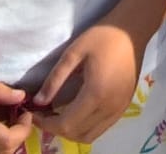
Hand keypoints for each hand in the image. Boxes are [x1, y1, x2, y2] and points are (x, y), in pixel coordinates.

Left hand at [32, 24, 142, 143]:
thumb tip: (38, 102)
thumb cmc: (102, 37)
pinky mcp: (124, 107)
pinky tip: (76, 111)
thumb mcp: (73, 53)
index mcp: (95, 94)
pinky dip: (85, 127)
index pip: (66, 123)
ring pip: (90, 135)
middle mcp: (109, 107)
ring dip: (71, 131)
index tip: (33, 112)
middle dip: (56, 128)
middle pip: (77, 134)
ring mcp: (119, 109)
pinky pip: (101, 128)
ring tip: (58, 114)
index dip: (46, 123)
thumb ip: (55, 79)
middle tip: (43, 114)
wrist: (132, 29)